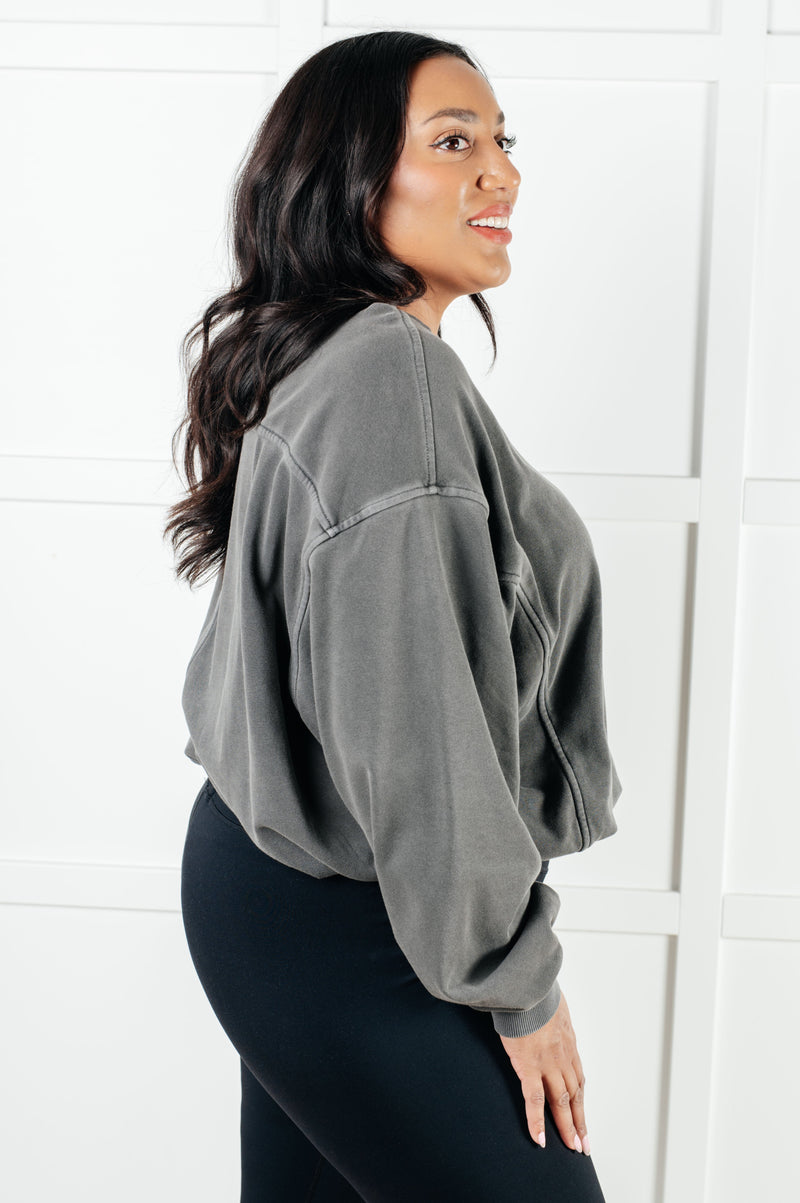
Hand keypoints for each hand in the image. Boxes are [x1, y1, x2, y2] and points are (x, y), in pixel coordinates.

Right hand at [498, 989, 589, 1154]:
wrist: (527, 987)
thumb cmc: (535, 992)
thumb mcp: (551, 1006)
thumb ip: (552, 1018)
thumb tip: (551, 1017)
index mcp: (567, 1043)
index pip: (578, 1079)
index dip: (581, 1101)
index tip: (583, 1118)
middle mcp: (563, 1057)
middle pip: (575, 1095)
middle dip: (580, 1121)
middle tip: (583, 1144)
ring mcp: (547, 1064)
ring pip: (562, 1102)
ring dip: (567, 1126)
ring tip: (571, 1147)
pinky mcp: (529, 1066)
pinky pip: (534, 1100)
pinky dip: (537, 1122)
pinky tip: (540, 1140)